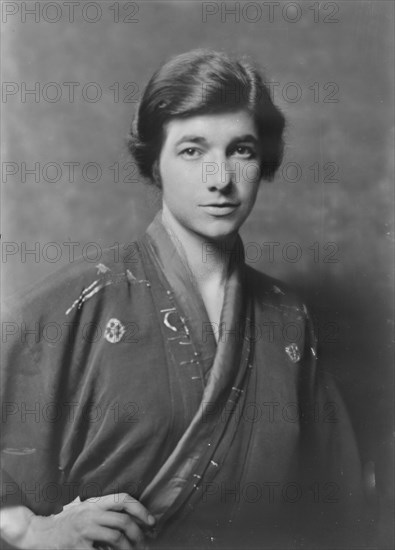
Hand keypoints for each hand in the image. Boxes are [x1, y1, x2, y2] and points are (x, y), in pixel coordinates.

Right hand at [0, 494, 155, 549]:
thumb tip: (132, 522)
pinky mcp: (78, 546)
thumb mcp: (85, 511)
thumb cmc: (66, 523)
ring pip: (116, 537)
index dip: (140, 509)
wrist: (39, 533)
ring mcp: (84, 530)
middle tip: (144, 544)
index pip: (123, 499)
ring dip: (128, 548)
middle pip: (123, 521)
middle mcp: (91, 513)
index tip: (151, 522)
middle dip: (138, 535)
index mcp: (94, 503)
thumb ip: (104, 513)